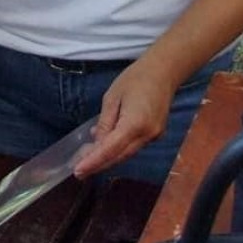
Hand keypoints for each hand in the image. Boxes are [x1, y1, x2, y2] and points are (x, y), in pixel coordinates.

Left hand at [72, 61, 177, 178]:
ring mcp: (154, 136)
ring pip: (127, 153)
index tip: (78, 171)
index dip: (93, 162)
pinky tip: (105, 146)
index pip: (110, 149)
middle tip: (79, 170)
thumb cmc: (135, 79)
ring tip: (88, 159)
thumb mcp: (112, 98)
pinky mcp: (156, 134)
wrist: (163, 71)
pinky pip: (134, 146)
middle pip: (120, 156)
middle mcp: (147, 135)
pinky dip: (119, 149)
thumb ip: (104, 122)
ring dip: (108, 158)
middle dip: (99, 164)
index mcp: (135, 124)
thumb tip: (96, 143)